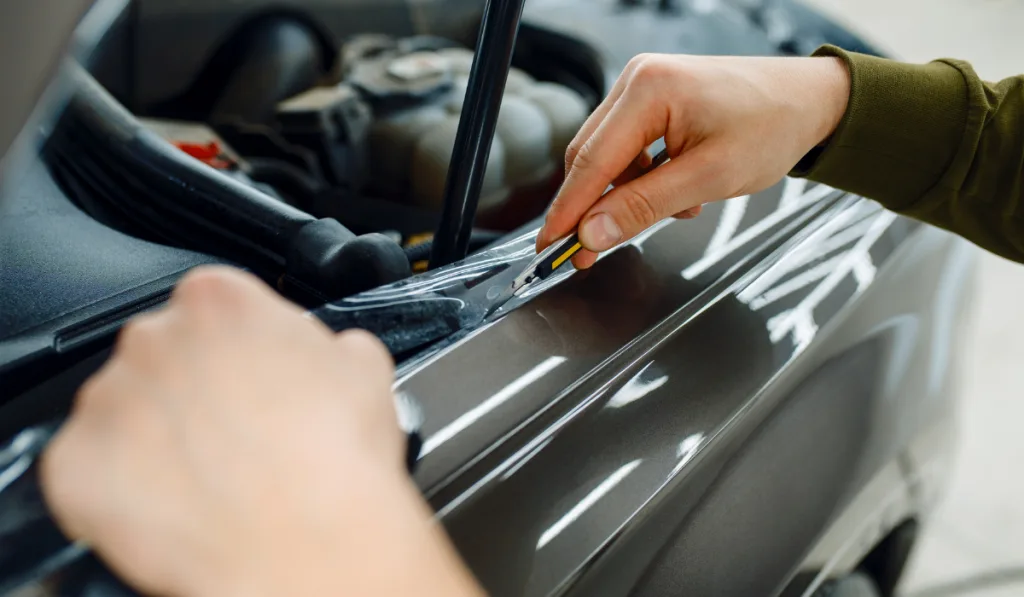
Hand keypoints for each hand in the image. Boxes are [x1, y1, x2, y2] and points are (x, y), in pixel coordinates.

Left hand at [40, 266, 481, 596]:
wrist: (309, 547)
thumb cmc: (337, 462)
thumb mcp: (363, 368)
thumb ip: (323, 342)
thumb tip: (322, 352)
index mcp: (218, 300)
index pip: (213, 307)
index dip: (237, 349)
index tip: (251, 379)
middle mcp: (152, 338)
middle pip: (163, 355)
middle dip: (192, 390)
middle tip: (236, 437)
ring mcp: (106, 401)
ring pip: (123, 411)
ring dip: (155, 438)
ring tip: (210, 480)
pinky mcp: (73, 466)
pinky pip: (89, 470)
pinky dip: (121, 489)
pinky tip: (175, 506)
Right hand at [538, 53, 850, 267]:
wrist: (810, 101)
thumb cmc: (773, 125)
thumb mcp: (709, 177)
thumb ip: (645, 207)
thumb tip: (594, 233)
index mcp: (648, 90)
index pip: (591, 162)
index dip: (567, 211)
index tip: (550, 248)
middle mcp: (637, 81)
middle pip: (590, 158)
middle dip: (594, 208)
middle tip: (592, 252)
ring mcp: (643, 87)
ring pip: (608, 158)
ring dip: (629, 194)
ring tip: (680, 206)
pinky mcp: (653, 100)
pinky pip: (628, 149)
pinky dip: (644, 179)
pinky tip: (679, 189)